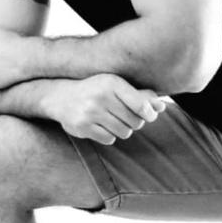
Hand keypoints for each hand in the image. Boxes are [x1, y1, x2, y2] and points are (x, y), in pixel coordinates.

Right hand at [50, 74, 168, 145]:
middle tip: (126, 116)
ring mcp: (90, 113)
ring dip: (123, 129)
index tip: (149, 115)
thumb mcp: (115, 85)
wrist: (60, 96)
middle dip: (135, 122)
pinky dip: (109, 135)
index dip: (149, 113)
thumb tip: (161, 107)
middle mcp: (100, 97)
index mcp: (111, 83)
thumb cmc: (95, 89)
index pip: (140, 105)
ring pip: (124, 132)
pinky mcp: (83, 127)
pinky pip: (109, 139)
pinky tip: (101, 126)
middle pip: (135, 122)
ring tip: (113, 120)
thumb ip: (139, 95)